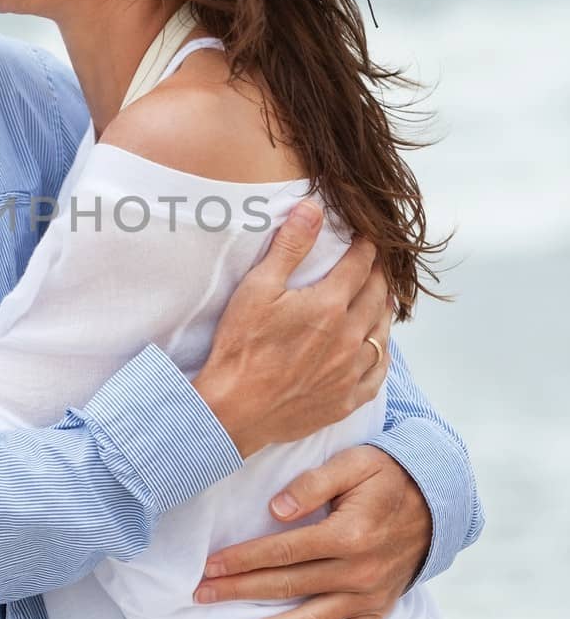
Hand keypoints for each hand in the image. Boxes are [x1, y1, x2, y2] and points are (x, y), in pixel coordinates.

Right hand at [193, 200, 392, 458]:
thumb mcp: (258, 289)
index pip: (360, 265)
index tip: (367, 238)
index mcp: (330, 305)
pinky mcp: (347, 399)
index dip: (366, 248)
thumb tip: (313, 209)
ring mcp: (352, 371)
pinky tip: (376, 345)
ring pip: (383, 331)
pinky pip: (379, 371)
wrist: (235, 409)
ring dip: (384, 309)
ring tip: (381, 298)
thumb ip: (290, 247)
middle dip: (379, 274)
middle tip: (376, 263)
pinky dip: (381, 352)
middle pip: (378, 295)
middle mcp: (350, 337)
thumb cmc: (240, 348)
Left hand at [194, 446, 431, 618]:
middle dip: (239, 592)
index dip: (242, 559)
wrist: (437, 500)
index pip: (283, 551)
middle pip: (287, 586)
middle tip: (200, 598)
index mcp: (347, 534)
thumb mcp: (354, 463)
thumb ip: (313, 484)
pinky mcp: (379, 608)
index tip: (209, 567)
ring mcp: (368, 595)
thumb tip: (275, 511)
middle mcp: (357, 571)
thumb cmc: (386, 476)